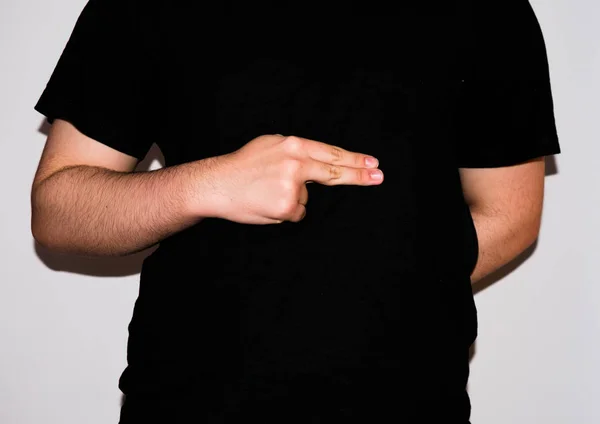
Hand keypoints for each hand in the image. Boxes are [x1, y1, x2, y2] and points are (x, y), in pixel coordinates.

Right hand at [207, 134, 382, 224]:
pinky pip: (296, 212)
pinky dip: (284, 211)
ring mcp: (292, 186)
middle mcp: (296, 163)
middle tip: (378, 176)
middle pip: (334, 172)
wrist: (215, 184)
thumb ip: (295, 152)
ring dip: (293, 198)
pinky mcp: (286, 206)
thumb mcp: (270, 146)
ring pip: (306, 198)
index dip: (353, 159)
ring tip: (266, 191)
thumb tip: (318, 161)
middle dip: (359, 175)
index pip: (330, 153)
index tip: (372, 163)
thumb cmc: (241, 166)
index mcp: (292, 145)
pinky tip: (266, 202)